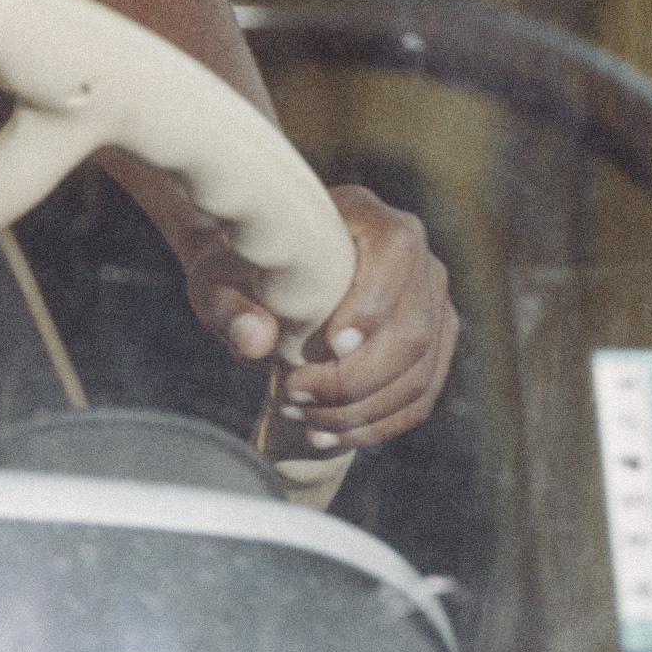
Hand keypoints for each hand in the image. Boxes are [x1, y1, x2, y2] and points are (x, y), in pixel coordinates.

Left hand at [186, 179, 458, 451]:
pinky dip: (375, 426)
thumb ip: (228, 305)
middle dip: (353, 378)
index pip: (394, 251)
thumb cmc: (239, 271)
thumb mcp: (217, 279)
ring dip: (360, 411)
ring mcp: (432, 303)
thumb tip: (255, 341)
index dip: (372, 302)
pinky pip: (419, 398)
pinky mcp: (433, 345)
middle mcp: (415, 256)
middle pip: (413, 329)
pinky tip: (327, 436)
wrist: (262, 281)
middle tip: (292, 394)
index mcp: (366, 216)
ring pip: (418, 372)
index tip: (330, 345)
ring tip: (303, 421)